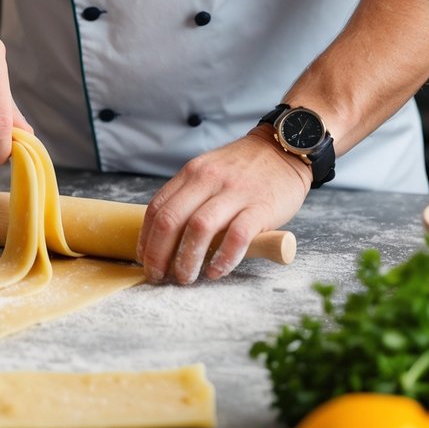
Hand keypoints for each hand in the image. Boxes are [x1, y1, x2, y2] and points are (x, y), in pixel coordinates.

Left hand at [136, 128, 310, 284]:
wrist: (283, 148)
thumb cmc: (244, 169)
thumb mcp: (209, 171)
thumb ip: (190, 196)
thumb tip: (166, 236)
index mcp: (192, 173)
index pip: (158, 208)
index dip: (146, 239)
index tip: (145, 260)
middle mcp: (208, 179)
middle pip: (171, 220)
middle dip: (159, 254)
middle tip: (158, 276)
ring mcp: (235, 192)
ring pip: (199, 228)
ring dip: (187, 259)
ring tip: (185, 278)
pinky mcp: (260, 207)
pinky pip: (237, 236)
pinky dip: (223, 258)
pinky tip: (216, 271)